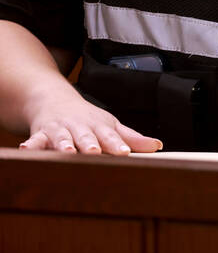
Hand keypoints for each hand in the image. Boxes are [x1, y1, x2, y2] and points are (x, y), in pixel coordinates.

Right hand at [22, 91, 160, 154]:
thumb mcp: (111, 125)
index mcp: (100, 127)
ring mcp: (60, 129)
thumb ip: (132, 138)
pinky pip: (35, 140)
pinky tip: (25, 150)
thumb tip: (157, 146)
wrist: (55, 100)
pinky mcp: (41, 133)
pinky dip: (30, 144)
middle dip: (90, 144)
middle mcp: (80, 127)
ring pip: (62, 137)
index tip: (124, 152)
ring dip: (63, 144)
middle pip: (86, 136)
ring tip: (65, 151)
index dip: (117, 144)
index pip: (110, 136)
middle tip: (94, 152)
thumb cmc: (88, 118)